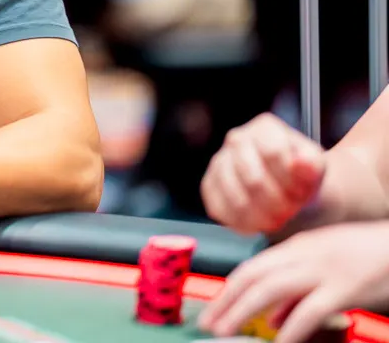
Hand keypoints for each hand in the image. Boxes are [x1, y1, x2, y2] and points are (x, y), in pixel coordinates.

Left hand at [198, 221, 388, 342]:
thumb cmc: (370, 258)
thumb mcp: (327, 266)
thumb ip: (299, 292)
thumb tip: (273, 320)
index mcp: (299, 247)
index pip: (253, 267)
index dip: (229, 290)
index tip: (213, 309)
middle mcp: (304, 254)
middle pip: (254, 276)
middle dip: (226, 301)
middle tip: (208, 324)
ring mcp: (323, 270)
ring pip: (271, 289)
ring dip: (243, 311)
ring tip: (226, 331)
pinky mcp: (345, 288)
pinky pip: (310, 310)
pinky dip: (291, 329)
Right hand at [201, 113, 325, 233]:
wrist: (291, 192)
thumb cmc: (303, 178)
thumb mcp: (317, 168)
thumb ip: (311, 164)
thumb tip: (299, 163)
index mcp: (264, 127)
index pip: (272, 153)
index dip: (289, 181)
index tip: (301, 194)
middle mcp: (236, 139)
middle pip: (253, 179)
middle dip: (276, 203)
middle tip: (290, 213)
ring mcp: (218, 161)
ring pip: (236, 197)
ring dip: (261, 217)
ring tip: (277, 220)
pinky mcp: (209, 185)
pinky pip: (221, 210)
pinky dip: (243, 223)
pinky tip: (259, 222)